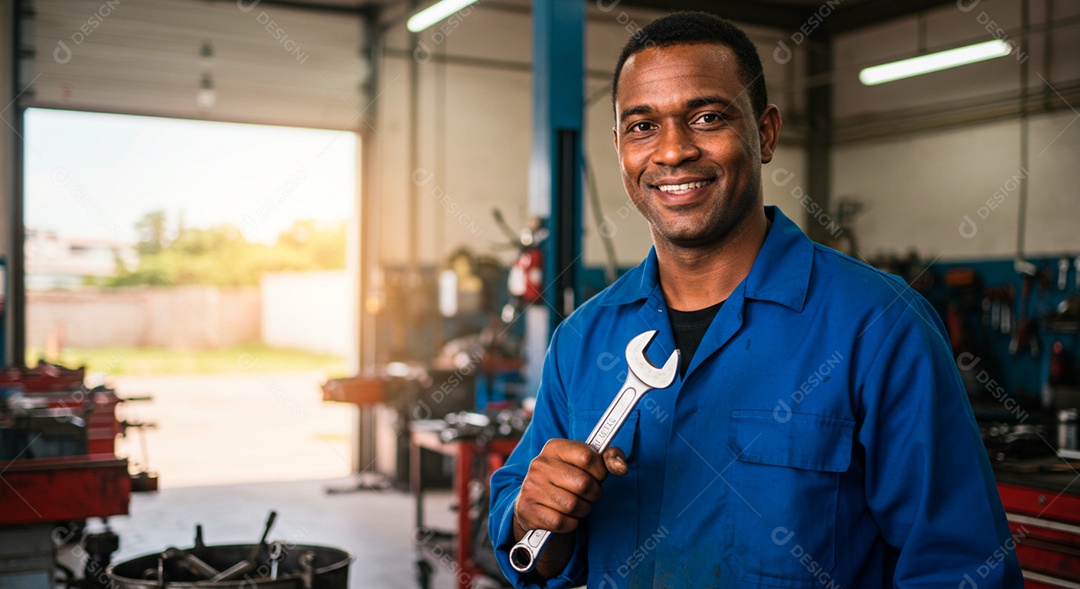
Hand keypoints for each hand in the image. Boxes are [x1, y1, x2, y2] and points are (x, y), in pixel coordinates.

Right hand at [513, 438, 627, 535]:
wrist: (534, 502)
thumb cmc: (567, 479)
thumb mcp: (585, 462)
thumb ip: (608, 458)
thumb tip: (622, 467)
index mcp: (554, 447)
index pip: (588, 457)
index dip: (600, 471)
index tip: (598, 476)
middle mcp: (540, 464)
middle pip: (583, 484)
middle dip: (594, 493)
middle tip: (589, 494)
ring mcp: (532, 487)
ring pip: (573, 505)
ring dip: (583, 509)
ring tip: (577, 504)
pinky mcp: (528, 510)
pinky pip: (562, 522)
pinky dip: (571, 523)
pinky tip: (566, 516)